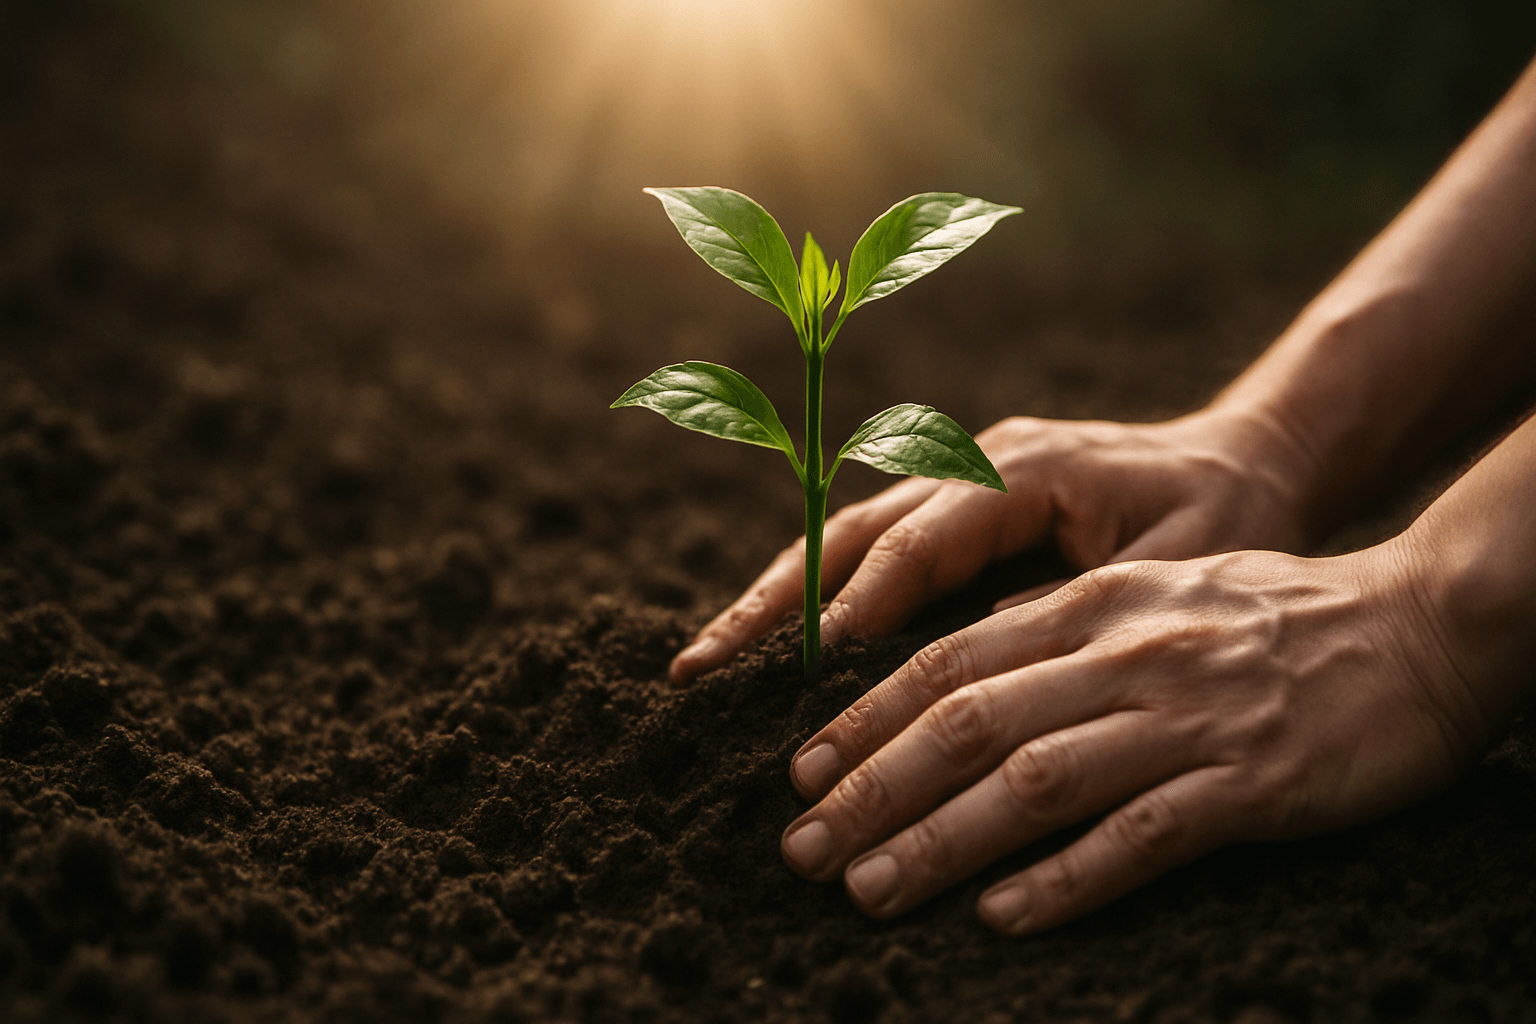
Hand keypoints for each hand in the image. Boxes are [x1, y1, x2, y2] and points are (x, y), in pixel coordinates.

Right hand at [670, 405, 1316, 682]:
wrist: (1249, 456)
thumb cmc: (1229, 515)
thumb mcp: (1183, 567)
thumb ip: (1086, 610)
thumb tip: (990, 667)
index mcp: (1024, 469)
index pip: (918, 543)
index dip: (855, 608)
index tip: (799, 676)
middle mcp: (974, 463)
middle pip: (849, 531)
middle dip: (772, 604)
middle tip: (698, 672)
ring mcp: (959, 477)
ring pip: (844, 536)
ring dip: (776, 602)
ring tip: (706, 667)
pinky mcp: (960, 505)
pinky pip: (873, 551)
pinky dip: (818, 598)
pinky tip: (774, 653)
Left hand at [777, 539, 1497, 932]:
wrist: (1419, 623)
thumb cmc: (1273, 615)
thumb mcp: (1153, 590)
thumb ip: (1059, 627)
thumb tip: (960, 678)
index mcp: (1093, 604)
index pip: (950, 660)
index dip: (866, 718)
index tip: (801, 772)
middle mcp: (1124, 653)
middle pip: (969, 722)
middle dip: (872, 787)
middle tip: (802, 848)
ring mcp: (1185, 717)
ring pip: (1035, 782)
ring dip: (940, 840)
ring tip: (869, 889)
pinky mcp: (1249, 784)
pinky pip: (1142, 836)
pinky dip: (1066, 878)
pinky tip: (1004, 916)